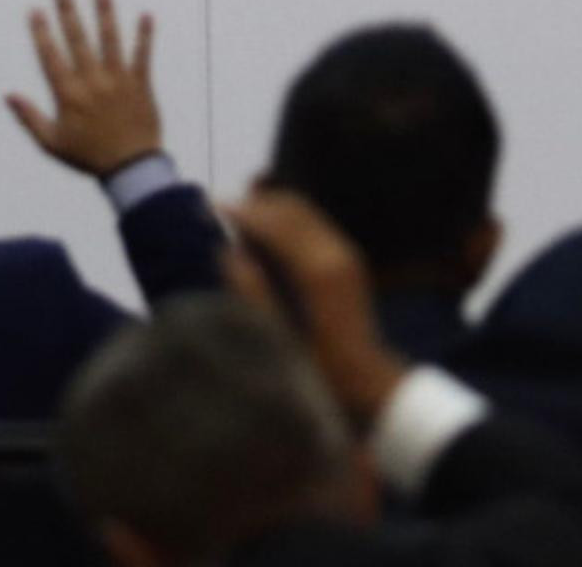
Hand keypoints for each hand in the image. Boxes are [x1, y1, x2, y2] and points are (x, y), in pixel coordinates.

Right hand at [8, 0, 164, 177]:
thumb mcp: (51, 143)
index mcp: (69, 94)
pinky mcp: (140, 83)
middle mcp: (92, 81)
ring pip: (110, 39)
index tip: (35, 11)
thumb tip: (8, 95)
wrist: (130, 168)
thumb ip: (29, 117)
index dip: (42, 32)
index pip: (51, 56)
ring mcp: (118, 80)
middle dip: (68, 11)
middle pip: (78, 39)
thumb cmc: (88, 157)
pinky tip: (146, 14)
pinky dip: (145, 35)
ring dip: (105, 12)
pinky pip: (143, 55)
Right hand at [222, 187, 408, 424]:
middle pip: (292, 209)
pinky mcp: (347, 259)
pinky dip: (286, 219)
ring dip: (271, 209)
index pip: (276, 225)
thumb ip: (254, 296)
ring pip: (304, 212)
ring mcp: (345, 253)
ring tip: (237, 217)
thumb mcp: (281, 340)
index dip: (244, 212)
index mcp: (318, 272)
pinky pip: (312, 224)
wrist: (368, 378)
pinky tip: (264, 232)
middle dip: (255, 204)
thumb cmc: (322, 369)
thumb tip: (229, 255)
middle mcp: (336, 253)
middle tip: (220, 209)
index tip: (213, 206)